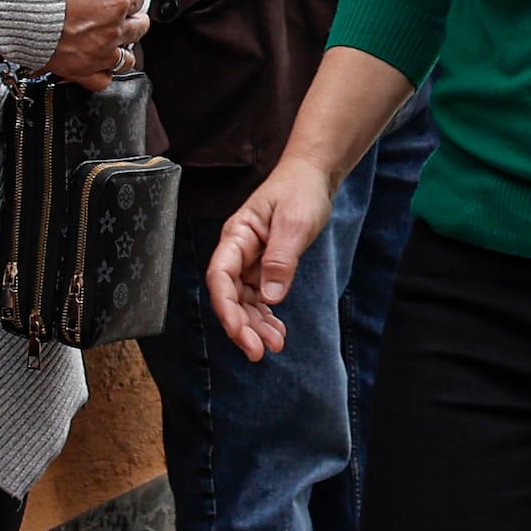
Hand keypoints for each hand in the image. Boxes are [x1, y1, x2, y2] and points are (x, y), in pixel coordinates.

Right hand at [50, 0, 149, 91]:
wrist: (15, 6)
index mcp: (116, 1)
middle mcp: (112, 29)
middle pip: (138, 27)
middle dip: (132, 17)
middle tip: (120, 13)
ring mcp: (98, 52)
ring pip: (126, 58)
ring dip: (123, 47)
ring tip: (112, 39)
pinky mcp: (80, 70)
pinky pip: (103, 80)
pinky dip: (103, 73)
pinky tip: (98, 62)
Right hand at [207, 162, 330, 358]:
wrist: (311, 178)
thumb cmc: (299, 191)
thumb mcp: (295, 223)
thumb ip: (281, 259)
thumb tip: (271, 297)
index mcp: (236, 236)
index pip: (219, 276)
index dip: (225, 307)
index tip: (238, 330)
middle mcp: (237, 252)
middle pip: (229, 296)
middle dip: (241, 326)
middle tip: (259, 352)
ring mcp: (249, 262)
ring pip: (243, 302)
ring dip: (255, 326)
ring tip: (275, 345)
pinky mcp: (263, 268)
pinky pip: (258, 298)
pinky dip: (265, 316)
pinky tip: (276, 331)